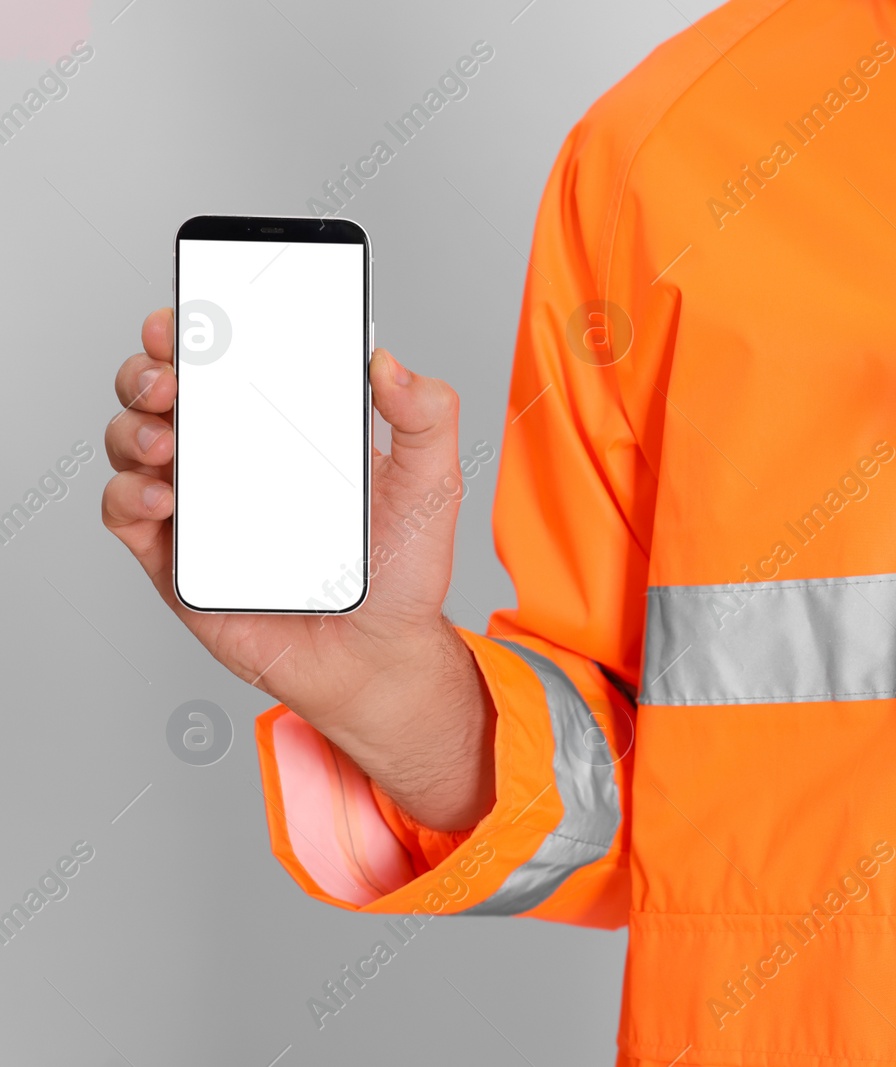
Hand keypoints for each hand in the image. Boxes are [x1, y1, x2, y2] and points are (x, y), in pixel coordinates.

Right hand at [102, 309, 493, 826]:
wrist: (384, 655)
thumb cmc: (401, 570)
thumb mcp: (431, 482)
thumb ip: (426, 416)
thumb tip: (388, 362)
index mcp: (285, 426)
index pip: (227, 360)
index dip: (199, 329)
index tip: (193, 312)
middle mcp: (233, 458)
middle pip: (162, 391)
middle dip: (151, 368)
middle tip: (172, 373)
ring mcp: (200, 507)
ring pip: (132, 443)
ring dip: (133, 426)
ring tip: (167, 436)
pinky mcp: (178, 560)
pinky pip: (128, 515)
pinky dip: (131, 495)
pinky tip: (165, 496)